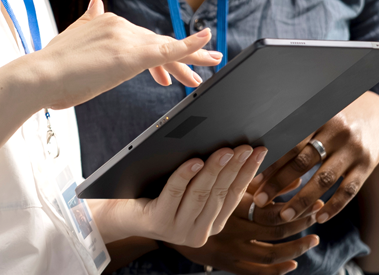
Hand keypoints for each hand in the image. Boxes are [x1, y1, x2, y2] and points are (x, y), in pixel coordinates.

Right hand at [32, 0, 219, 110]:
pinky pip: (168, 49)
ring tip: (205, 70)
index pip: (140, 37)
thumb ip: (88, 21)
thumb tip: (95, 1)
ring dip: (189, 60)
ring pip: (165, 48)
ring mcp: (125, 37)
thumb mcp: (73, 39)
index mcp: (106, 21)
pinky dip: (190, 46)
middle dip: (180, 58)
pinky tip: (206, 43)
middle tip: (202, 68)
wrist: (40, 77)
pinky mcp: (131, 54)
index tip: (165, 72)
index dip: (156, 54)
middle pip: (157, 42)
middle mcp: (118, 24)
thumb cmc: (52, 68)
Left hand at [94, 145, 266, 247]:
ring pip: (201, 193)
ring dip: (215, 169)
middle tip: (245, 146)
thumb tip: (231, 151)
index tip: (259, 151)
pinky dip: (185, 175)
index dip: (248, 173)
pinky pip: (175, 192)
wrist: (120, 213)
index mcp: (211, 225)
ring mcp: (179, 230)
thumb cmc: (156, 194)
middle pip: (221, 193)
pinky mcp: (159, 222)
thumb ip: (207, 181)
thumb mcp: (187, 191)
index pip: (235, 196)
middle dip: (235, 167)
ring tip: (225, 150)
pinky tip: (194, 161)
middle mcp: (199, 232)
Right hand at [169, 193, 322, 274]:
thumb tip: (289, 175)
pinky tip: (293, 264)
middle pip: (276, 229)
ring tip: (314, 238)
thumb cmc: (194, 196)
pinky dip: (277, 270)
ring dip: (296, 247)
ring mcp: (231, 249)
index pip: (271, 206)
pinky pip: (257, 272)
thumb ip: (253, 180)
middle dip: (301, 221)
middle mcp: (232, 229)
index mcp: (231, 205)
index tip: (312, 194)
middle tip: (318, 212)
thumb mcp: (221, 183)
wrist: (166, 223)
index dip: (294, 202)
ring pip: (271, 253)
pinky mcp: (228, 263)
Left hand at [249, 92, 378, 225]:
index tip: (253, 179)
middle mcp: (336, 132)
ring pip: (324, 179)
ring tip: (285, 216)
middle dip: (279, 183)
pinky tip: (319, 219)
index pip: (290, 143)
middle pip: (303, 162)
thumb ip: (294, 127)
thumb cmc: (334, 118)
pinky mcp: (367, 166)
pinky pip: (349, 190)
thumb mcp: (317, 113)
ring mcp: (353, 150)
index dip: (271, 162)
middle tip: (259, 201)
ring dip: (302, 200)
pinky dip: (334, 206)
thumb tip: (259, 147)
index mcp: (318, 116)